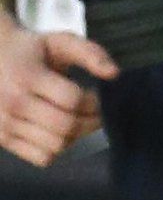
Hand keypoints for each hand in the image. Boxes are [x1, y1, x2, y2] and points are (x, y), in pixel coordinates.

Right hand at [0, 21, 111, 168]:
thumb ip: (90, 52)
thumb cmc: (31, 50)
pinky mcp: (2, 140)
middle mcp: (13, 103)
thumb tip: (115, 73)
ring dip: (76, 137)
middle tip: (97, 113)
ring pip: (55, 146)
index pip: (71, 99)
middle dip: (91, 121)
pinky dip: (58, 149)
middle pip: (65, 126)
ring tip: (79, 121)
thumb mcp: (60, 41)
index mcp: (27, 76)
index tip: (98, 96)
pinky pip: (40, 158)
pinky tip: (60, 132)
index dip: (93, 101)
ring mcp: (5, 125)